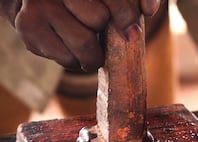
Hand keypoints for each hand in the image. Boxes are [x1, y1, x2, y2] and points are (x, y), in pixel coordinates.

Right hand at [2, 0, 159, 71]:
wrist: (36, 3)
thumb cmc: (83, 2)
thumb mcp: (106, 0)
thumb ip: (132, 1)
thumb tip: (150, 9)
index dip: (126, 14)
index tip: (132, 33)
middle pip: (98, 19)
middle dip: (106, 34)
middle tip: (100, 33)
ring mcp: (39, 4)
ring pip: (84, 43)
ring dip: (94, 55)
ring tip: (91, 49)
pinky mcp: (28, 27)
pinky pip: (67, 58)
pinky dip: (75, 61)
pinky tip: (71, 49)